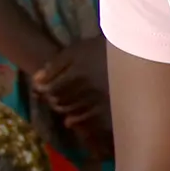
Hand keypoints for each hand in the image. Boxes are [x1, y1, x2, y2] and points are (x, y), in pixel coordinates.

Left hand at [35, 38, 112, 155]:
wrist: (133, 56)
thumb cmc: (102, 50)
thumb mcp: (77, 50)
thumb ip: (55, 65)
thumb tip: (36, 81)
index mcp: (77, 73)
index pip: (50, 89)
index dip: (44, 90)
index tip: (43, 87)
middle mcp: (87, 89)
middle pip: (60, 102)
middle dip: (54, 100)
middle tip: (54, 96)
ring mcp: (99, 100)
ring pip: (71, 111)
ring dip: (64, 109)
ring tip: (65, 103)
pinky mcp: (108, 109)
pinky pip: (86, 120)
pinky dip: (76, 120)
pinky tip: (72, 119)